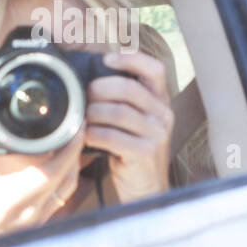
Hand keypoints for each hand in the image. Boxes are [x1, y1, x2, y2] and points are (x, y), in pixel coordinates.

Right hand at [0, 102, 86, 246]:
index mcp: (17, 194)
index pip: (56, 168)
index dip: (71, 146)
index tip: (77, 127)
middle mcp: (33, 209)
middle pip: (69, 177)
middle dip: (77, 152)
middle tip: (77, 130)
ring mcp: (38, 220)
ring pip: (67, 191)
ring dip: (73, 168)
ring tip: (72, 147)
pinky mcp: (37, 226)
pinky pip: (60, 201)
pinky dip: (64, 183)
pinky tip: (60, 172)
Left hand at [84, 51, 173, 202]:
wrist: (146, 188)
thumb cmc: (133, 151)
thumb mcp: (136, 121)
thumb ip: (125, 100)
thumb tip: (92, 76)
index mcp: (162, 101)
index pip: (155, 69)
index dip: (131, 59)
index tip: (107, 59)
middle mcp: (164, 115)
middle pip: (129, 89)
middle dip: (99, 88)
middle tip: (83, 95)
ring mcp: (157, 134)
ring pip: (117, 112)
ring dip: (93, 113)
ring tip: (82, 117)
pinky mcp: (145, 153)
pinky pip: (111, 136)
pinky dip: (93, 133)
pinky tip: (86, 135)